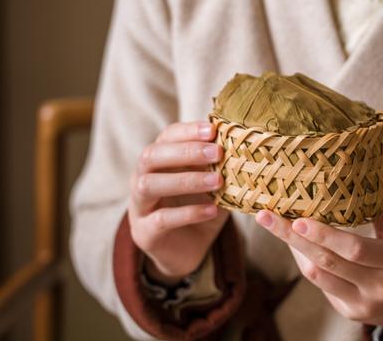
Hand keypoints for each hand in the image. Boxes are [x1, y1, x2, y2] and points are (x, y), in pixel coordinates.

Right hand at [128, 121, 228, 285]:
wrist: (186, 251)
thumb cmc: (199, 208)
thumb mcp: (212, 184)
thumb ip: (220, 166)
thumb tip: (244, 146)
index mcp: (157, 161)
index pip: (166, 137)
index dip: (188, 131)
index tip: (213, 130)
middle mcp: (141, 178)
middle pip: (151, 156)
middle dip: (185, 151)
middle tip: (217, 153)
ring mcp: (138, 206)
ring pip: (149, 185)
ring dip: (185, 180)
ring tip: (217, 181)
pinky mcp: (144, 233)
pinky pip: (161, 219)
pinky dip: (188, 212)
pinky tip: (212, 210)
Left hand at [255, 201, 382, 339]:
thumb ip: (378, 206)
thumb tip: (349, 174)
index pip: (355, 249)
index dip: (325, 235)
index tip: (299, 220)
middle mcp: (379, 287)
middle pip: (328, 263)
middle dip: (293, 239)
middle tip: (267, 216)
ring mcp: (363, 305)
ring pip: (319, 276)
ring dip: (294, 250)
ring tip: (274, 224)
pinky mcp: (351, 312)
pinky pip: (322, 284)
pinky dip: (307, 262)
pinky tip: (296, 242)